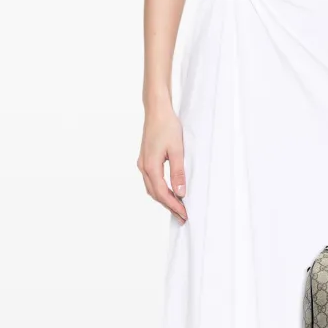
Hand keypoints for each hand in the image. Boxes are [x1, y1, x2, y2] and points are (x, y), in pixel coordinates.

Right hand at [137, 102, 186, 222]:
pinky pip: (152, 181)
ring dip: (164, 199)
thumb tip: (181, 193)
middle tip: (182, 217)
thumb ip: (178, 172)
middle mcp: (144, 167)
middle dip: (169, 206)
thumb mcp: (177, 150)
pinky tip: (169, 192)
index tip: (184, 214)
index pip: (162, 193)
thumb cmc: (167, 126)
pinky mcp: (146, 160)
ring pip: (152, 188)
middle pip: (155, 194)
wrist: (156, 111)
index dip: (173, 205)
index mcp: (151, 166)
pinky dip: (160, 190)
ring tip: (177, 208)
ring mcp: (143, 163)